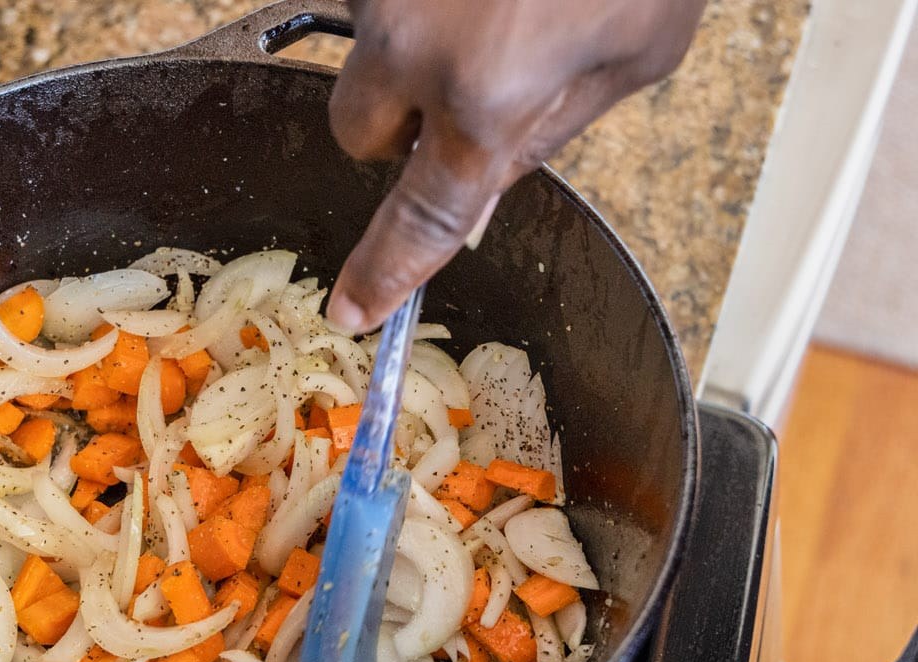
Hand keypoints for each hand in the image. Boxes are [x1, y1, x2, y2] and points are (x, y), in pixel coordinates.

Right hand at [325, 0, 705, 330]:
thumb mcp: (632, 61)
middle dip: (400, 127)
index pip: (418, 217)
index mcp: (489, 97)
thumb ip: (540, 138)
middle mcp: (416, 41)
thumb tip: (471, 201)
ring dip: (416, 49)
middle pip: (357, 131)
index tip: (354, 307)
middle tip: (462, 98)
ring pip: (366, 53)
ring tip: (500, 5)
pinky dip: (423, 1)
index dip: (383, 270)